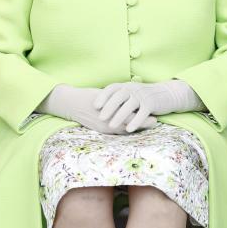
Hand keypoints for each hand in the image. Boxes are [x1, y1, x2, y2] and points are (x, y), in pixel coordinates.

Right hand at [40, 85, 155, 134]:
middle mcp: (109, 122)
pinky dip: (126, 130)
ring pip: (124, 130)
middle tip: (155, 121)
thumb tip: (131, 97)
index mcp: (111, 112)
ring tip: (147, 125)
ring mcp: (105, 128)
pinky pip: (117, 133)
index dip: (143, 117)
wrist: (71, 103)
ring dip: (136, 128)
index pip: (131, 117)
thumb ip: (117, 98)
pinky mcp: (101, 130)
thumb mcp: (104, 94)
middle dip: (143, 124)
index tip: (154, 115)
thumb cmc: (88, 96)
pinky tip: (133, 128)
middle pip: (130, 125)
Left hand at [95, 80, 202, 132]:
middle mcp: (133, 88)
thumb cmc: (143, 96)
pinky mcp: (151, 103)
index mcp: (126, 86)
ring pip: (129, 106)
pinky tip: (129, 129)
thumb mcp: (130, 93)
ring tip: (111, 125)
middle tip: (100, 117)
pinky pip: (142, 113)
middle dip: (108, 107)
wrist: (167, 94)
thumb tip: (100, 106)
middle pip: (118, 97)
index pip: (111, 89)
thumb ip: (118, 97)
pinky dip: (135, 121)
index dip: (102, 96)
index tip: (94, 106)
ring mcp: (142, 95)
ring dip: (119, 116)